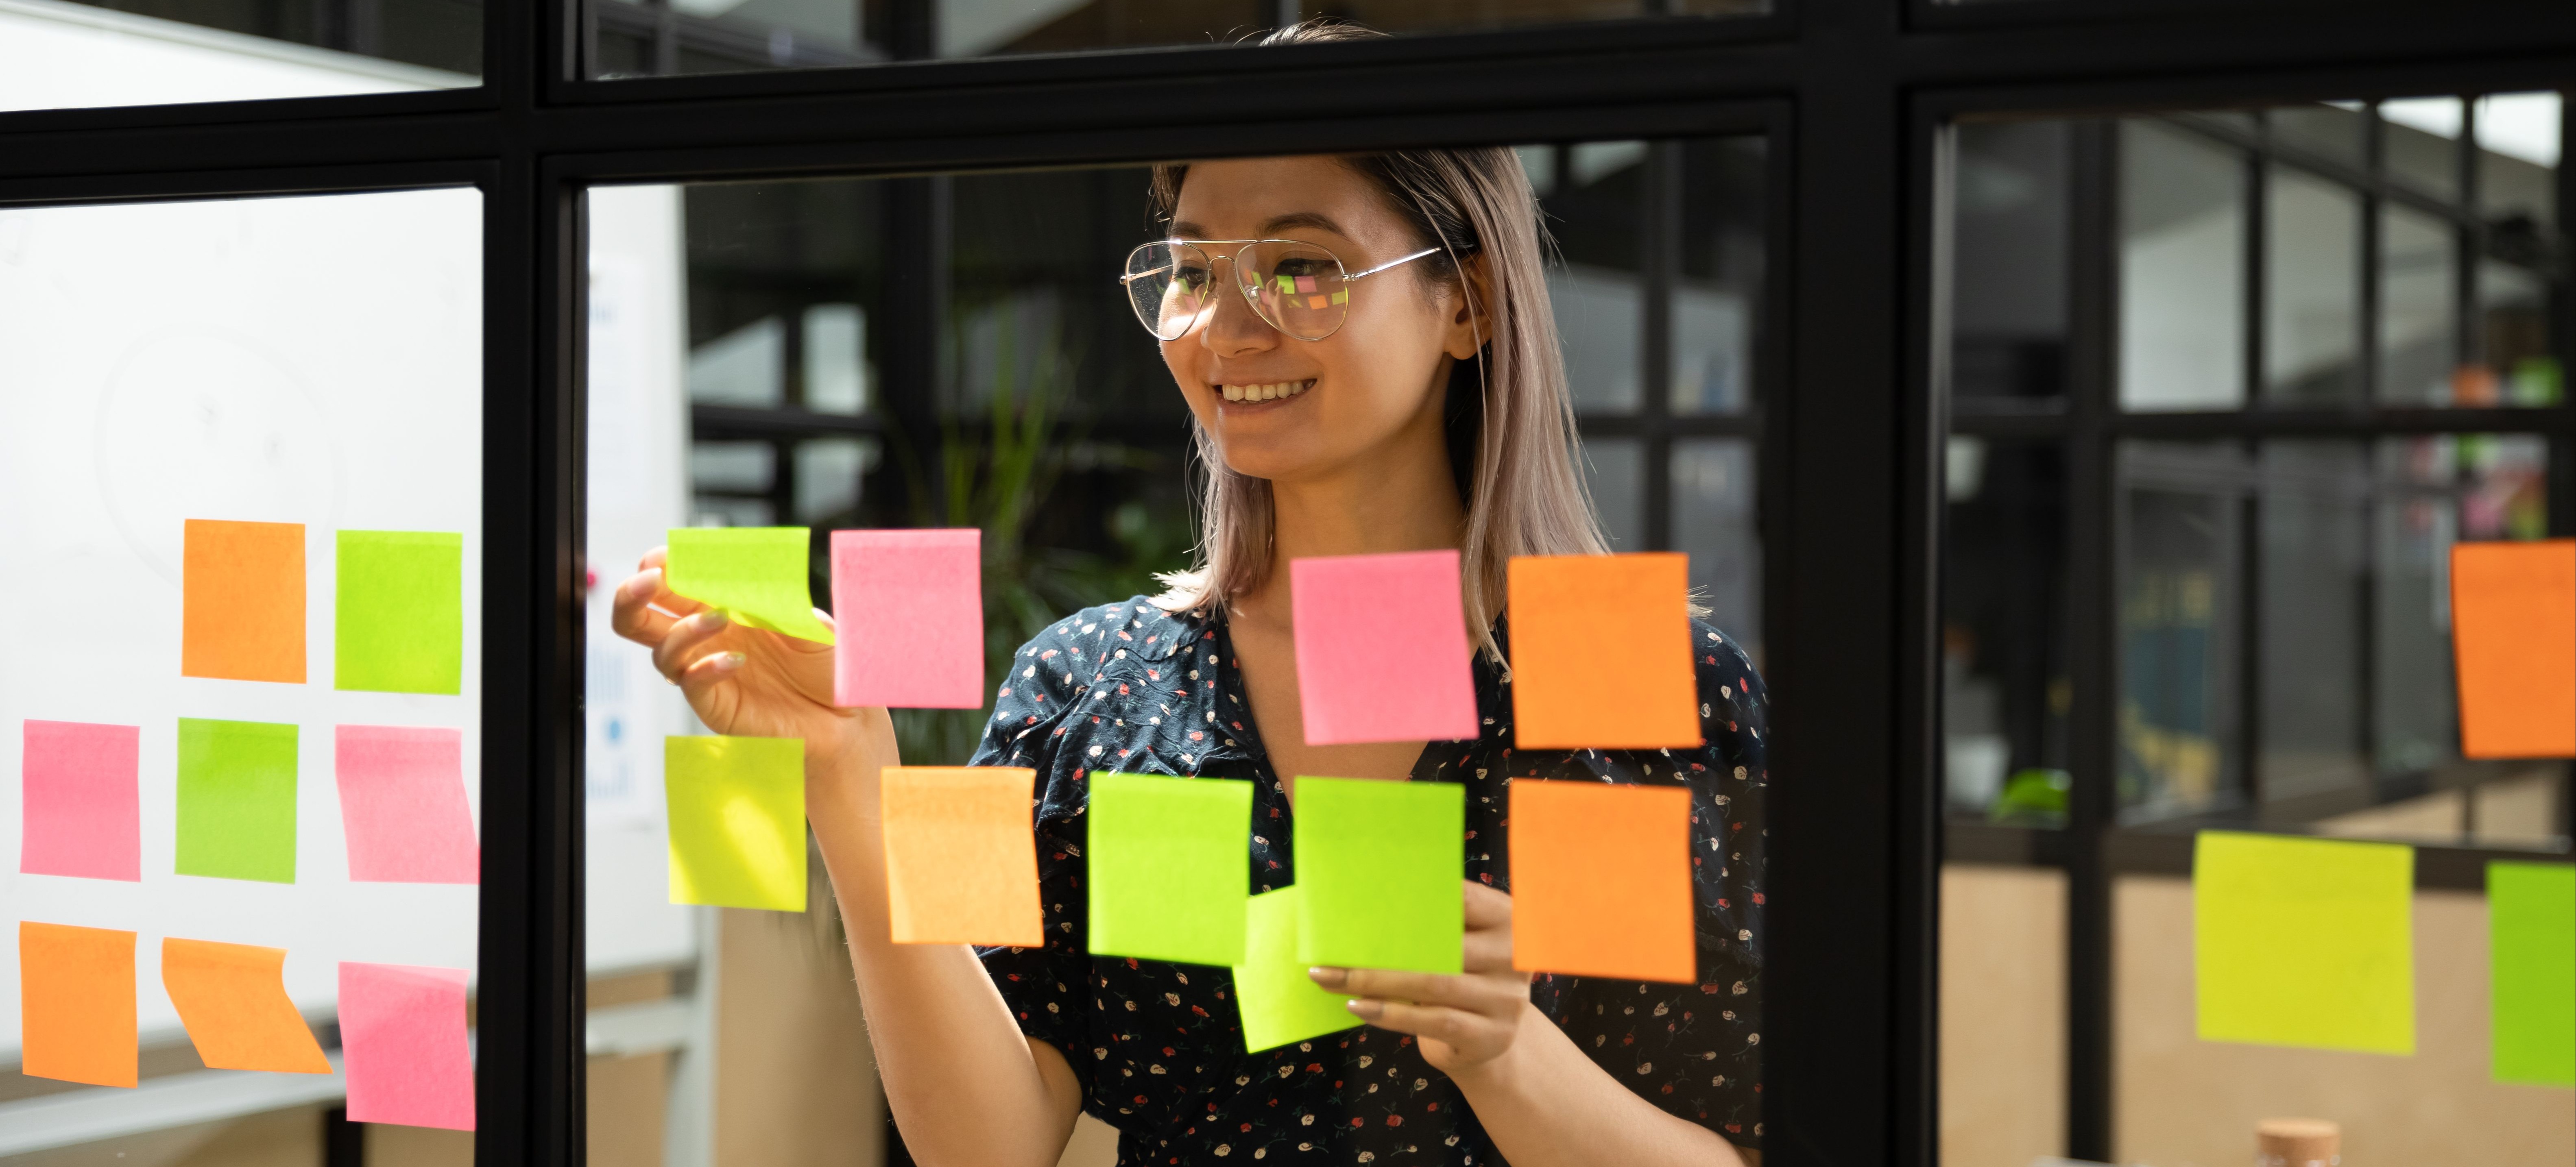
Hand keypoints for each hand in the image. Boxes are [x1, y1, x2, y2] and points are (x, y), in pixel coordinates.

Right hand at [607, 547, 882, 771]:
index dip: (661, 566)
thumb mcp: (805, 620)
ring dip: (684, 630)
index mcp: (722, 607)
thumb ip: (771, 598)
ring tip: (721, 618)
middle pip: (640, 617)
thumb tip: (737, 572)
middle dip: (632, 594)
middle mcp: (706, 638)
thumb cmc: (826, 666)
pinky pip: (691, 684)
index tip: (667, 556)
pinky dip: (706, 668)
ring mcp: (706, 671)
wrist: (844, 717)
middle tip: (649, 581)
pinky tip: (735, 661)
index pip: (672, 582)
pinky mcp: (715, 704)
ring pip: (660, 650)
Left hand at [1309, 881, 1531, 1074]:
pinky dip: (1390, 1013)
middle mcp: (1513, 957)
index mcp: (1506, 920)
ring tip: (1330, 976)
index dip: (1419, 894)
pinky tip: (1357, 1006)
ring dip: (1373, 981)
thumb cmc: (1456, 980)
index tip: (1371, 893)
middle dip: (1380, 946)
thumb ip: (1428, 926)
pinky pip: (1433, 1021)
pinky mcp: (1490, 1036)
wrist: (1485, 1039)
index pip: (1463, 898)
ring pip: (1431, 984)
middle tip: (1331, 946)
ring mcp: (1506, 999)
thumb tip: (1360, 906)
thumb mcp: (1456, 947)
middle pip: (1441, 945)